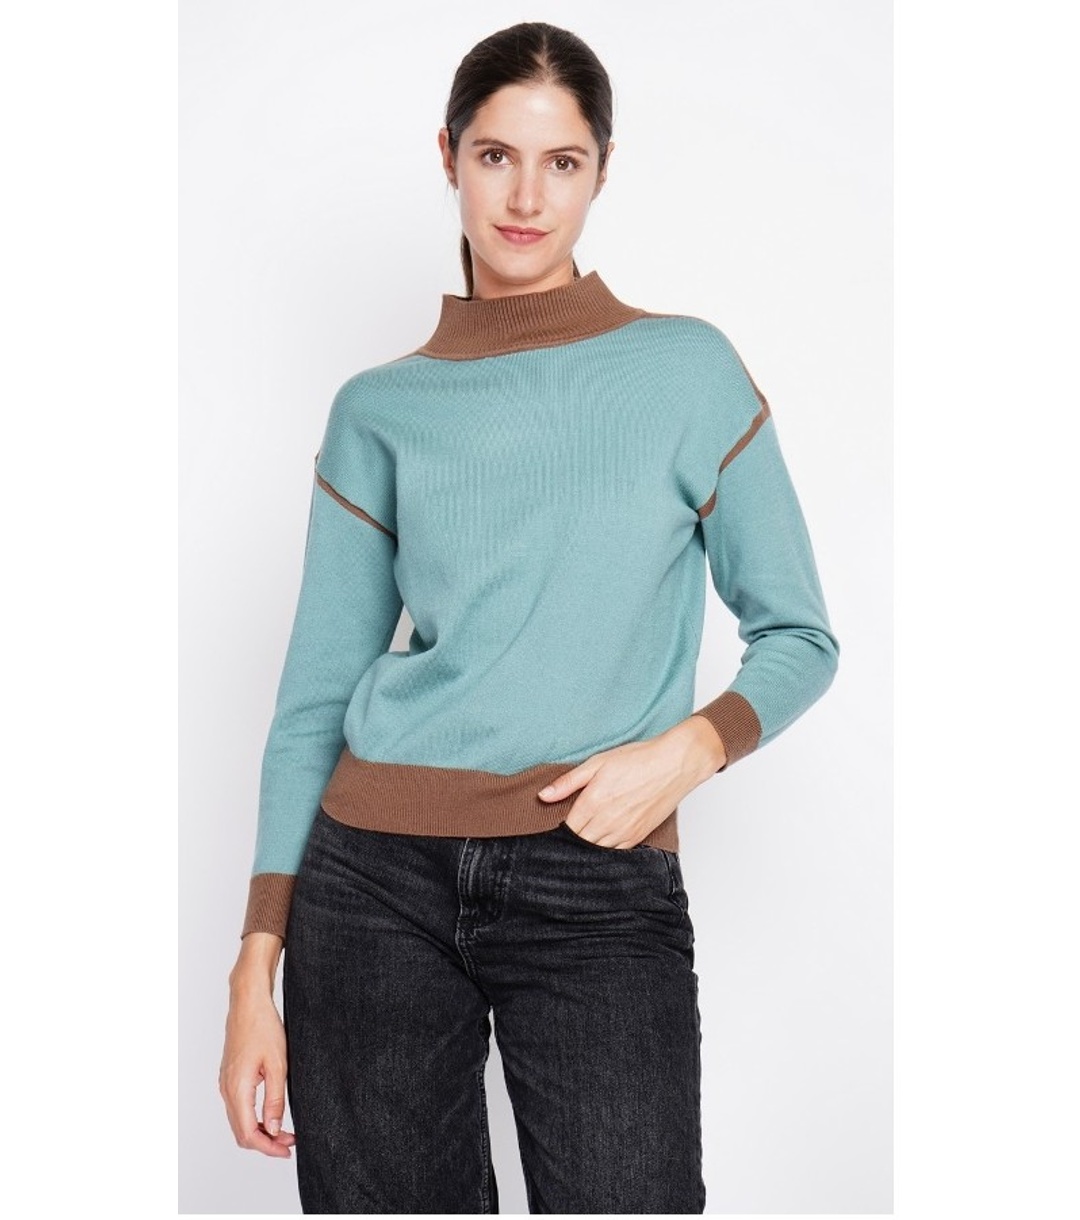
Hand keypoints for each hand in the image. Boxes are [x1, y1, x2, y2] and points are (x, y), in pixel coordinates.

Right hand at [219, 981, 295, 1157]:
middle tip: (290, 1142)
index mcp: (237, 1089)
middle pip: (241, 1132)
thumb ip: (275, 1099)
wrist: (248, 1003)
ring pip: (239, 1121)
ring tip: (284, 1130)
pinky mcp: (229, 1077)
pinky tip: (270, 1114)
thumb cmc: (263, 1027)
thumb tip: (274, 1129)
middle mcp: (226, 1090)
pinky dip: (253, 1118)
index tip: (288, 1149)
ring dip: (260, 1131)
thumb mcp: (278, 1064)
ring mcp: (225, 1084)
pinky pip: (238, 1108)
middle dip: (265, 1142)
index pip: (249, 1134)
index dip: (268, 1147)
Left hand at [536, 717, 724, 846]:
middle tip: (566, 832)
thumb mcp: (597, 763)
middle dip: (570, 839)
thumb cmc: (637, 759)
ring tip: (584, 835)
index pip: (565, 828)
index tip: (553, 824)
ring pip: (595, 850)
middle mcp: (606, 822)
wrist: (673, 764)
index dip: (557, 828)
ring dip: (586, 846)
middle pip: (578, 842)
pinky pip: (614, 852)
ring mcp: (624, 832)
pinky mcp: (638, 836)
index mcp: (593, 802)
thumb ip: (568, 782)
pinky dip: (604, 849)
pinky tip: (602, 839)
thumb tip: (543, 796)